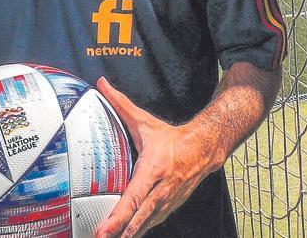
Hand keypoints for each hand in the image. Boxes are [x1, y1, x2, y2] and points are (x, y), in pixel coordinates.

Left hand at [94, 77, 222, 237]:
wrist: (205, 148)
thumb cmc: (172, 137)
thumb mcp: (145, 121)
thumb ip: (121, 104)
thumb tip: (102, 84)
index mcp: (154, 168)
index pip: (133, 197)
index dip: (118, 216)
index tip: (104, 230)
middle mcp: (162, 188)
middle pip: (139, 217)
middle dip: (120, 233)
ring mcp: (169, 200)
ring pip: (147, 223)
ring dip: (130, 235)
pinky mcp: (171, 206)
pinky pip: (153, 222)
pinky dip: (140, 230)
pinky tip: (128, 236)